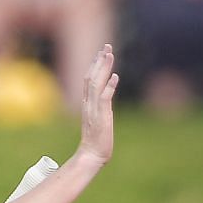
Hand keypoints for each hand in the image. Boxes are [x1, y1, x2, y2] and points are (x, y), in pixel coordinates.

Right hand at [76, 44, 117, 165]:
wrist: (91, 156)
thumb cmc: (95, 141)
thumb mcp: (98, 120)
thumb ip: (100, 108)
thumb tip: (106, 99)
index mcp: (87, 103)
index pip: (88, 79)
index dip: (95, 65)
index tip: (101, 53)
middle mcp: (88, 103)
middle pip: (91, 77)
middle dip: (99, 61)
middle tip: (106, 46)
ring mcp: (94, 109)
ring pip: (96, 83)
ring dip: (103, 68)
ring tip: (109, 54)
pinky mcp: (101, 117)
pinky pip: (104, 98)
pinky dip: (109, 86)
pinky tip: (115, 77)